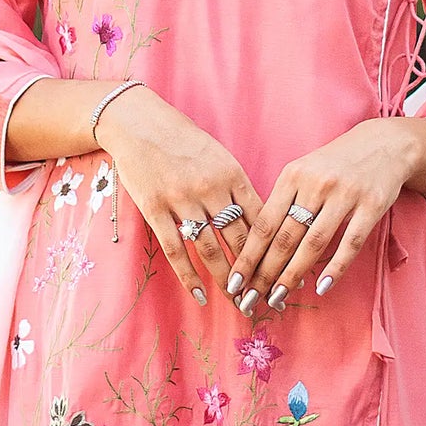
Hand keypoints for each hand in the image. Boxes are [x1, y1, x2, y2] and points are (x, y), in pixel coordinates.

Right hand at [95, 86, 264, 306]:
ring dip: (226, 280)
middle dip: (255, 273)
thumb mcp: (219, 156)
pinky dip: (188, 276)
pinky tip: (200, 295)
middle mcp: (210, 188)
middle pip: (239, 239)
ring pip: (209, 249)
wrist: (139, 123)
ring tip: (238, 303)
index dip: (274, 249)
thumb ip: (237, 187)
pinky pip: (175, 249)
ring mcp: (181, 199)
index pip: (260, 219)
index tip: (285, 272)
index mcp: (232, 173)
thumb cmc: (184, 139)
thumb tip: (261, 222)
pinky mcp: (155, 209)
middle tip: (266, 298)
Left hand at [225, 120, 413, 316]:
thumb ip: (283, 201)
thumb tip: (258, 246)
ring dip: (293, 275)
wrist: (383, 143)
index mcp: (293, 174)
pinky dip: (335, 267)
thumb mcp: (303, 170)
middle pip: (286, 236)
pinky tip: (322, 287)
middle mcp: (316, 183)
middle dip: (265, 273)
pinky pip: (350, 242)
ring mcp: (345, 194)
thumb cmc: (334, 163)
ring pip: (314, 243)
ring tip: (277, 298)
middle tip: (249, 300)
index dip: (248, 255)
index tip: (233, 281)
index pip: (265, 222)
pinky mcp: (372, 205)